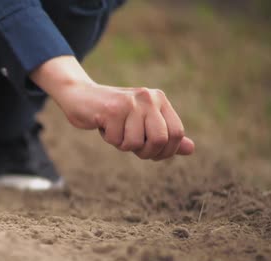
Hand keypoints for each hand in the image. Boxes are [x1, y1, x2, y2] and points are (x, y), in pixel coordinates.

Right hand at [31, 56, 194, 159]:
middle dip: (145, 152)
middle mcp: (148, 98)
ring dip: (122, 144)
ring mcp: (130, 103)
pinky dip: (109, 139)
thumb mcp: (141, 123)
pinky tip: (103, 125)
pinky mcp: (112, 109)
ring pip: (136, 143)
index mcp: (159, 100)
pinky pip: (117, 140)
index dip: (166, 151)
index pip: (176, 133)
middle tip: (131, 146)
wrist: (80, 96)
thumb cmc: (112, 114)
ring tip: (114, 131)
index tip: (151, 154)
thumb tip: (191, 149)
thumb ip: (164, 134)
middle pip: (160, 140)